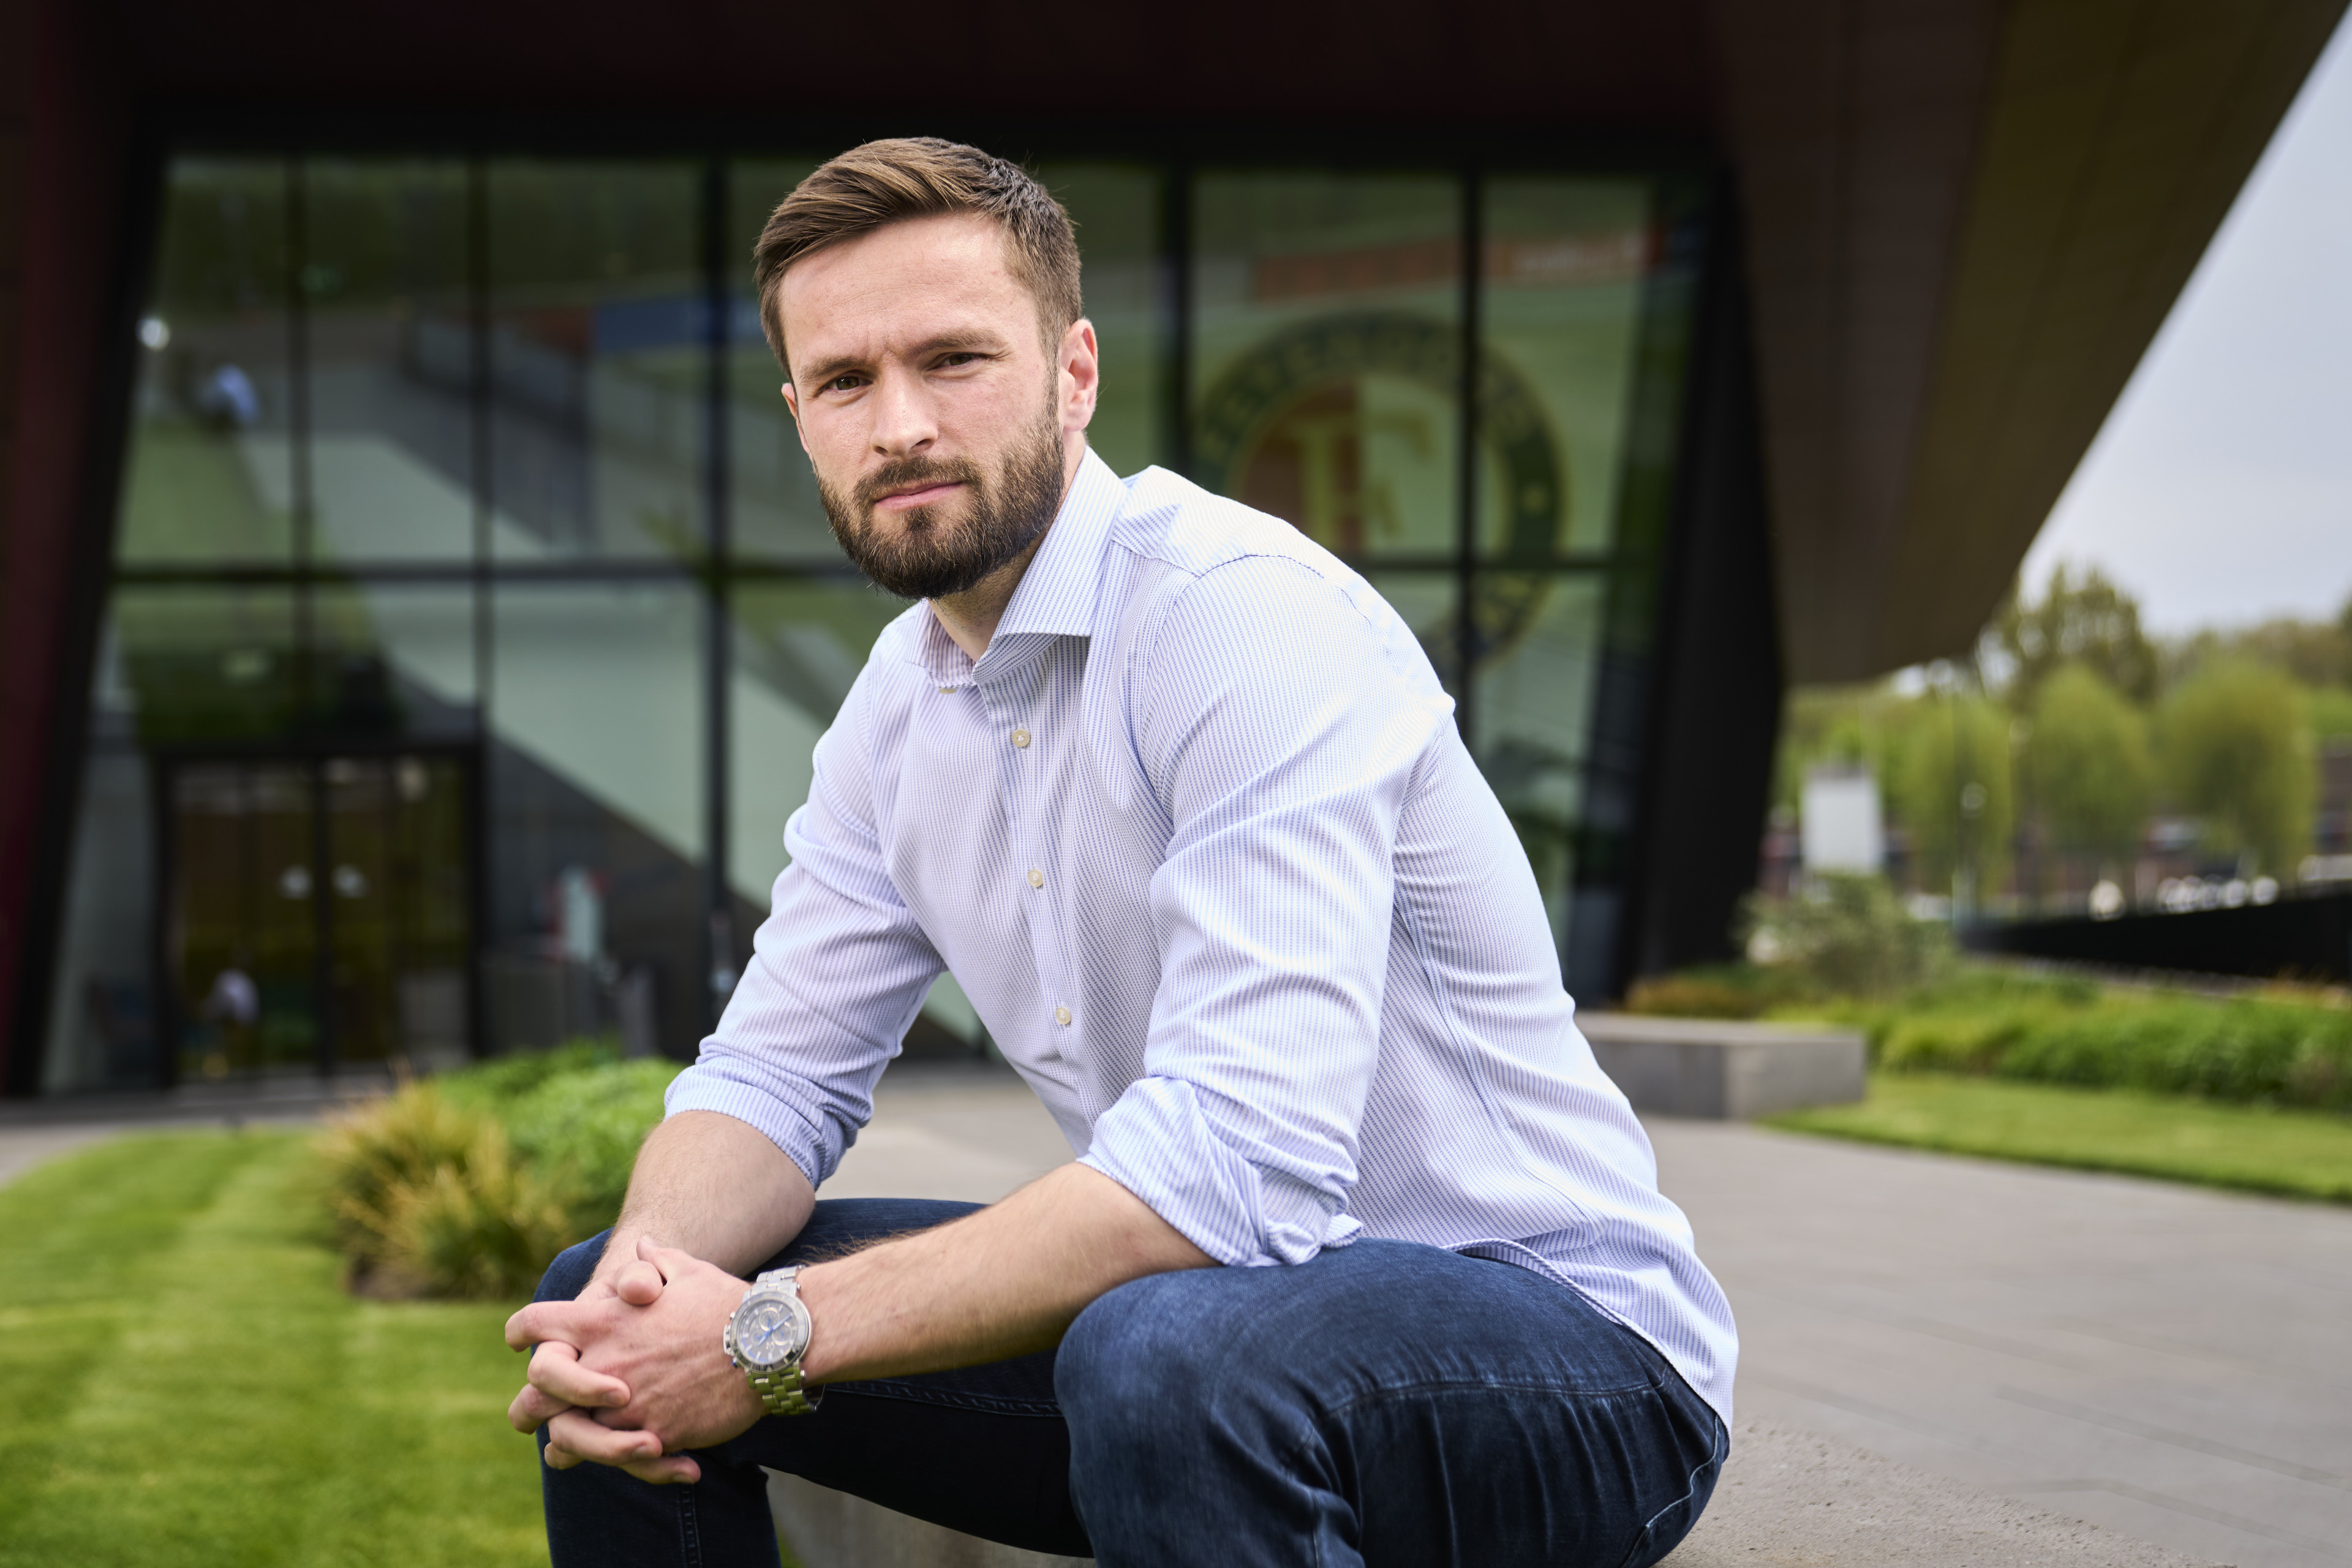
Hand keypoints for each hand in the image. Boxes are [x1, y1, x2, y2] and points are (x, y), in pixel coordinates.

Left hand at [506, 1238, 764, 1484]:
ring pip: (571, 1437)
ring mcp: (626, 1404)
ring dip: (567, 1444)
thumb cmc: (726, 1303)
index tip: (517, 1342)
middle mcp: (603, 1364)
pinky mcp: (655, 1435)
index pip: (533, 1325)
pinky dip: (620, 1461)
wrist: (767, 1344)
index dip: (519, 1332)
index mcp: (602, 1320)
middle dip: (529, 1408)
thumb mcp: (687, 1270)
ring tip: (564, 1451)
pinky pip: (621, 1459)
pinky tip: (626, 1459)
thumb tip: (642, 1245)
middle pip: (536, 1395)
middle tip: (528, 1415)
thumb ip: (654, 1263)